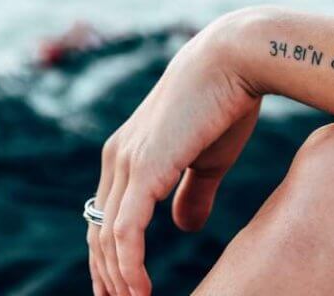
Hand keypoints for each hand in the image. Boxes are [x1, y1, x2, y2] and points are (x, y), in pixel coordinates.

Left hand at [86, 13, 261, 295]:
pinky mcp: (144, 168)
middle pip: (98, 230)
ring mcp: (127, 162)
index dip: (111, 254)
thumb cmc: (226, 104)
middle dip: (106, 274)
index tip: (121, 286)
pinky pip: (125, 231)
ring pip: (107, 236)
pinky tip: (140, 290)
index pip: (107, 215)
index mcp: (128, 153)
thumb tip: (183, 229)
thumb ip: (192, 193)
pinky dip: (128, 266)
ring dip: (117, 278)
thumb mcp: (207, 159)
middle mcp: (118, 158)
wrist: (234, 61)